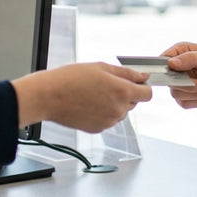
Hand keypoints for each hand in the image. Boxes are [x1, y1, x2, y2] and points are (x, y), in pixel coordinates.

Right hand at [13, 62, 151, 132]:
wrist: (48, 96)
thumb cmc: (71, 79)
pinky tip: (88, 103)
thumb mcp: (102, 68)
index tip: (135, 83)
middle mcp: (118, 110)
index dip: (142, 87)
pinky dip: (103, 112)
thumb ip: (126, 73)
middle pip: (134, 102)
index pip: (148, 94)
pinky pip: (108, 119)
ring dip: (114, 103)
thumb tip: (143, 77)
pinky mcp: (98, 129)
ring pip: (120, 111)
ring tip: (94, 93)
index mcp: (122, 92)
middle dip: (125, 94)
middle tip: (106, 84)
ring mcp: (108, 121)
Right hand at [161, 42, 196, 109]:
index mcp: (180, 52)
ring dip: (196, 93)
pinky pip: (185, 103)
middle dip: (188, 85)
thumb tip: (171, 63)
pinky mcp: (186, 98)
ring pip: (176, 94)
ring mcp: (180, 84)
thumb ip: (191, 58)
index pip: (162, 60)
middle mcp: (177, 68)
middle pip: (168, 80)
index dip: (166, 69)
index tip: (180, 74)